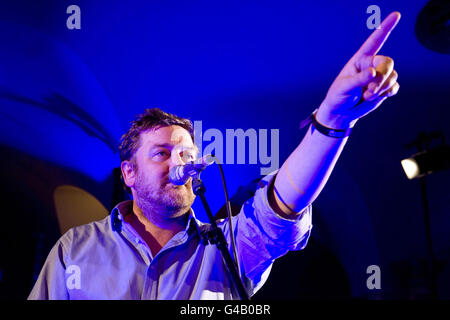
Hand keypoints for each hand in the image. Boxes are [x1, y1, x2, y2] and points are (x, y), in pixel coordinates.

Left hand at [316, 11, 400, 128]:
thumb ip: (359, 79)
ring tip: (368, 96)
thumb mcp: (344, 87)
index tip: (396, 15)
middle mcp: (371, 65)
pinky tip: (378, 97)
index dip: (385, 28)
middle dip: (382, 76)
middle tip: (371, 90)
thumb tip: (373, 72)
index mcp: (360, 60)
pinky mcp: (384, 88)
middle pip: (387, 62)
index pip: (374, 41)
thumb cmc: (338, 96)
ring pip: (392, 75)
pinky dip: (388, 92)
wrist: (341, 113)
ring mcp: (379, 77)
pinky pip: (394, 86)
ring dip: (382, 87)